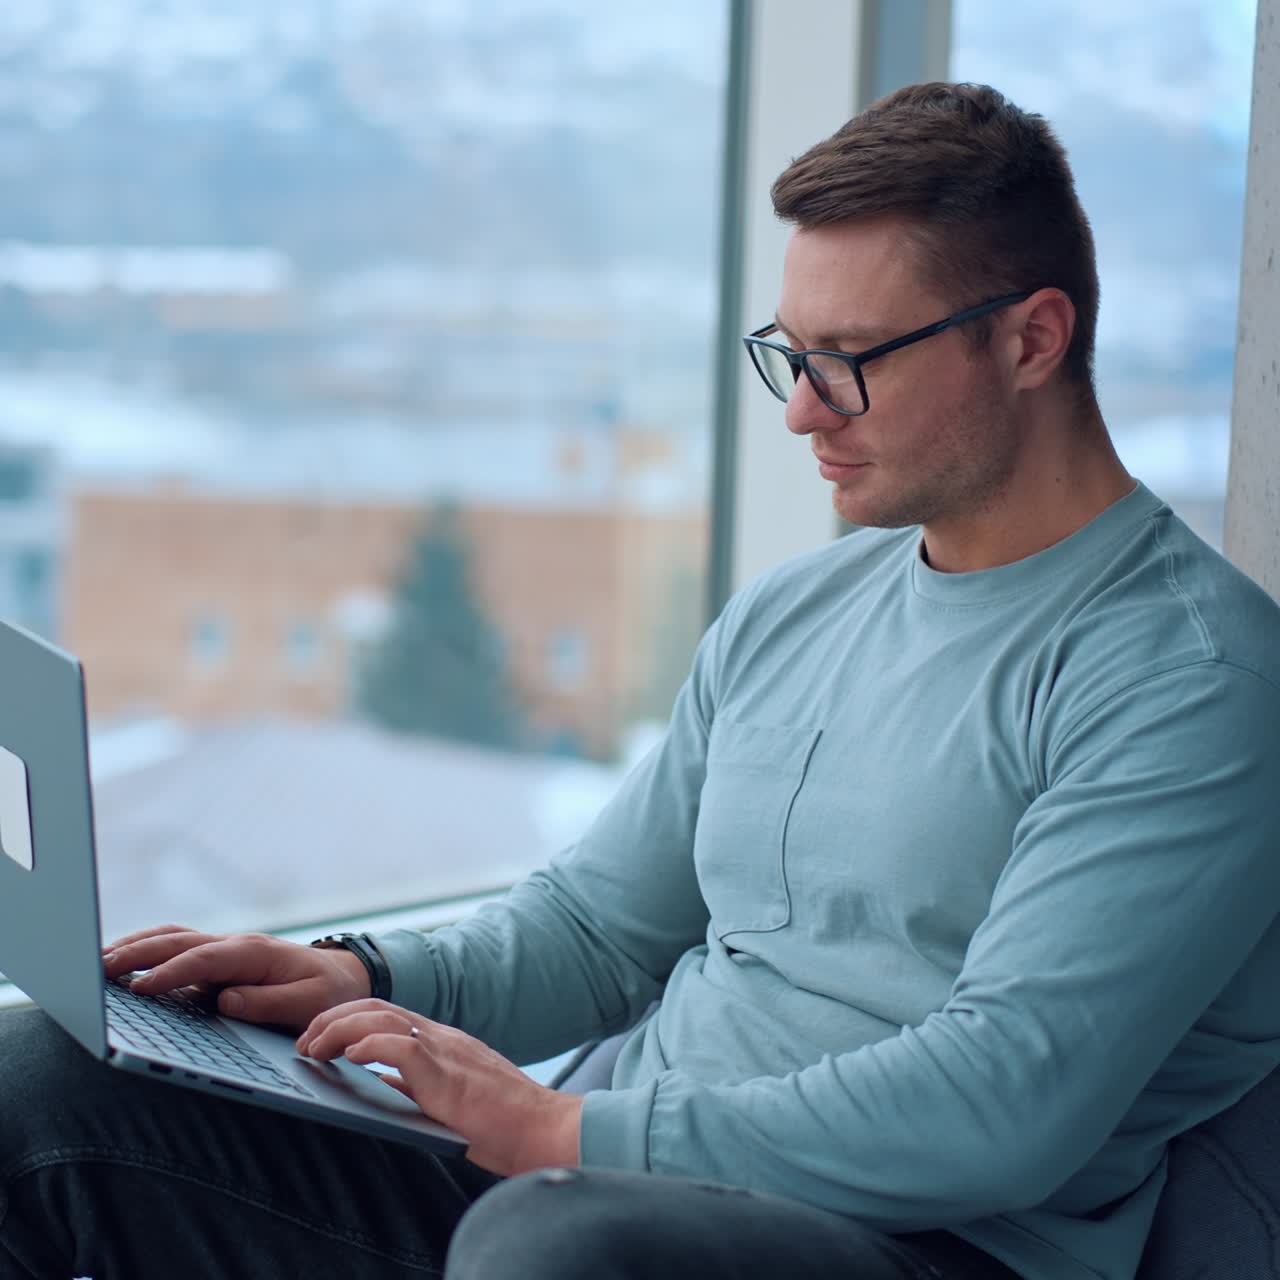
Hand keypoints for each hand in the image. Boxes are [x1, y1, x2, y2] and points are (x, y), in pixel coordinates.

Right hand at [102, 924, 370, 1033]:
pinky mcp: (217, 962)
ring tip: (97, 961)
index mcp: (256, 953)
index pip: (205, 960)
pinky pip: (177, 949)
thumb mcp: (310, 1003)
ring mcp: (224, 951)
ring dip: (136, 946)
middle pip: (180, 941)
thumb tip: (227, 1000)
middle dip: (138, 952)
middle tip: (97, 968)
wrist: (341, 976)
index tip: (140, 988)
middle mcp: (235, 946)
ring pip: (173, 939)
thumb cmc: (327, 993)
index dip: (171, 973)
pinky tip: (122, 961)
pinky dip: (147, 950)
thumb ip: (270, 1002)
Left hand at [297, 999, 583, 1176]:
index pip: (387, 1012)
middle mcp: (442, 1037)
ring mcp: (447, 1050)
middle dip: (333, 1018)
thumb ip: (417, 1085)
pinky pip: (402, 1048)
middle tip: (304, 1040)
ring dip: (340, 1029)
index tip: (318, 1037)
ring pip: (384, 1018)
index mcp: (442, 1041)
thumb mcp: (449, 1098)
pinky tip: (350, 1056)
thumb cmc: (503, 1121)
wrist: (545, 1128)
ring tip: (314, 1047)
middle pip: (378, 1006)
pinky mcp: (449, 1074)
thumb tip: (379, 1084)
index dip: (346, 1018)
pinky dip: (370, 1046)